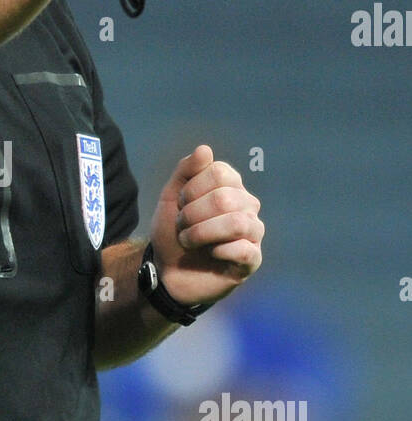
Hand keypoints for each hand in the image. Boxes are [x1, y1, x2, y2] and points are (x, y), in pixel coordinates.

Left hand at [148, 145, 263, 308]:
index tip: (180, 205)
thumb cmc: (173, 231)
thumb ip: (186, 170)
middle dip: (193, 214)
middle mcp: (247, 206)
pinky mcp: (252, 260)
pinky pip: (244, 250)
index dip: (192, 189)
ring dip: (202, 233)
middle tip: (182, 226)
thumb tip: (205, 149)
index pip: (220, 172)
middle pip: (225, 198)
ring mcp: (253, 233)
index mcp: (231, 186)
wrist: (167, 271)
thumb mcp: (171, 197)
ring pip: (237, 223)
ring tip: (189, 240)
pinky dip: (219, 251)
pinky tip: (209, 254)